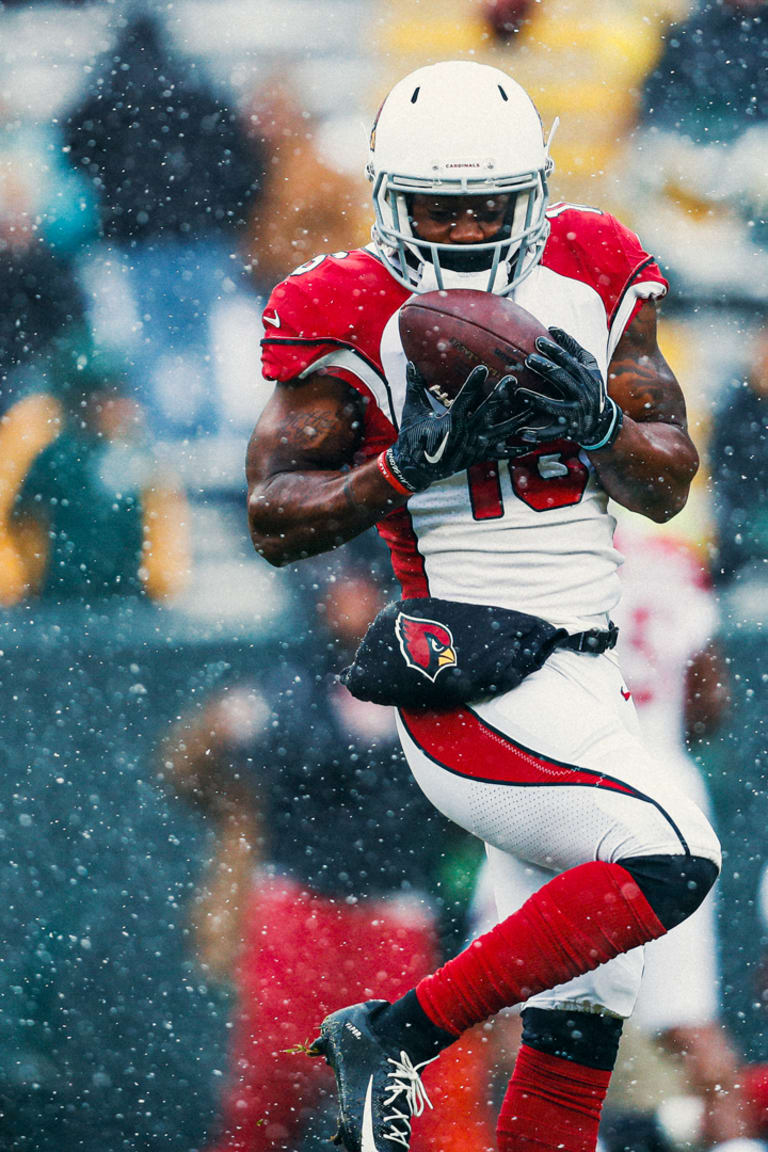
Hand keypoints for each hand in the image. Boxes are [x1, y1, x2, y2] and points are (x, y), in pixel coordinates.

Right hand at [385, 363, 529, 492]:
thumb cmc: (414, 437)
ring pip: (501, 431)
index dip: (473, 384)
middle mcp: (465, 434)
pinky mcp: (480, 456)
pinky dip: (517, 448)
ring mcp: (475, 446)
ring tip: (534, 407)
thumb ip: (414, 386)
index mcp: (449, 422)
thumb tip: (410, 363)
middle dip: (501, 396)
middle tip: (513, 381)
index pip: (464, 399)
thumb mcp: (413, 411)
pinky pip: (502, 452)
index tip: (483, 368)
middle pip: (487, 413)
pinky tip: (534, 441)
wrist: (416, 469)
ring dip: (519, 419)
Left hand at [517, 328, 622, 450]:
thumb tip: (552, 328)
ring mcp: (575, 413)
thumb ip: (572, 348)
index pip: (569, 361)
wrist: (601, 423)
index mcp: (587, 377)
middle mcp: (583, 394)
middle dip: (544, 368)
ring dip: (534, 399)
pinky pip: (549, 433)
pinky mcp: (567, 430)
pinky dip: (535, 434)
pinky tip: (520, 432)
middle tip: (527, 359)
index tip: (537, 341)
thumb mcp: (588, 368)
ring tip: (518, 392)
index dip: (554, 350)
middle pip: (561, 379)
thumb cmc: (589, 389)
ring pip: (552, 405)